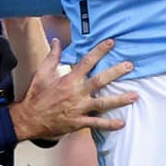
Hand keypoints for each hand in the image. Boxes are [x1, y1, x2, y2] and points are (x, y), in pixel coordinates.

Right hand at [8, 38, 137, 140]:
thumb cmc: (36, 95)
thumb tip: (57, 40)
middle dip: (116, 72)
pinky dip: (109, 124)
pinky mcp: (79, 122)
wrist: (30, 118)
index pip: (87, 61)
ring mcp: (79, 108)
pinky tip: (122, 123)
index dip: (100, 51)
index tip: (111, 43)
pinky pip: (96, 123)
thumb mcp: (43, 73)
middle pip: (100, 80)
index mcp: (68, 79)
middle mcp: (76, 93)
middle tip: (130, 66)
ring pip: (103, 103)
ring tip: (135, 95)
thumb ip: (53, 56)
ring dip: (120, 99)